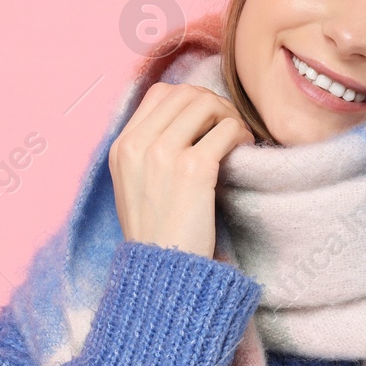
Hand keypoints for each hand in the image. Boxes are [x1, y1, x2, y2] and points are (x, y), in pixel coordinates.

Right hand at [108, 82, 254, 258]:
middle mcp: (138, 146)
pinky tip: (243, 150)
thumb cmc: (158, 233)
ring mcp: (163, 155)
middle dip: (215, 104)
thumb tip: (187, 119)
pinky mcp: (193, 169)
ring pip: (207, 104)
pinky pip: (226, 130)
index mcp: (122, 147)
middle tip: (229, 127)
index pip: (160, 94)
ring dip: (229, 116)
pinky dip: (240, 134)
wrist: (163, 272)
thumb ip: (149, 152)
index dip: (190, 99)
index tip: (207, 120)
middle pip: (186, 94)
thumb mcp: (135, 186)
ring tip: (236, 138)